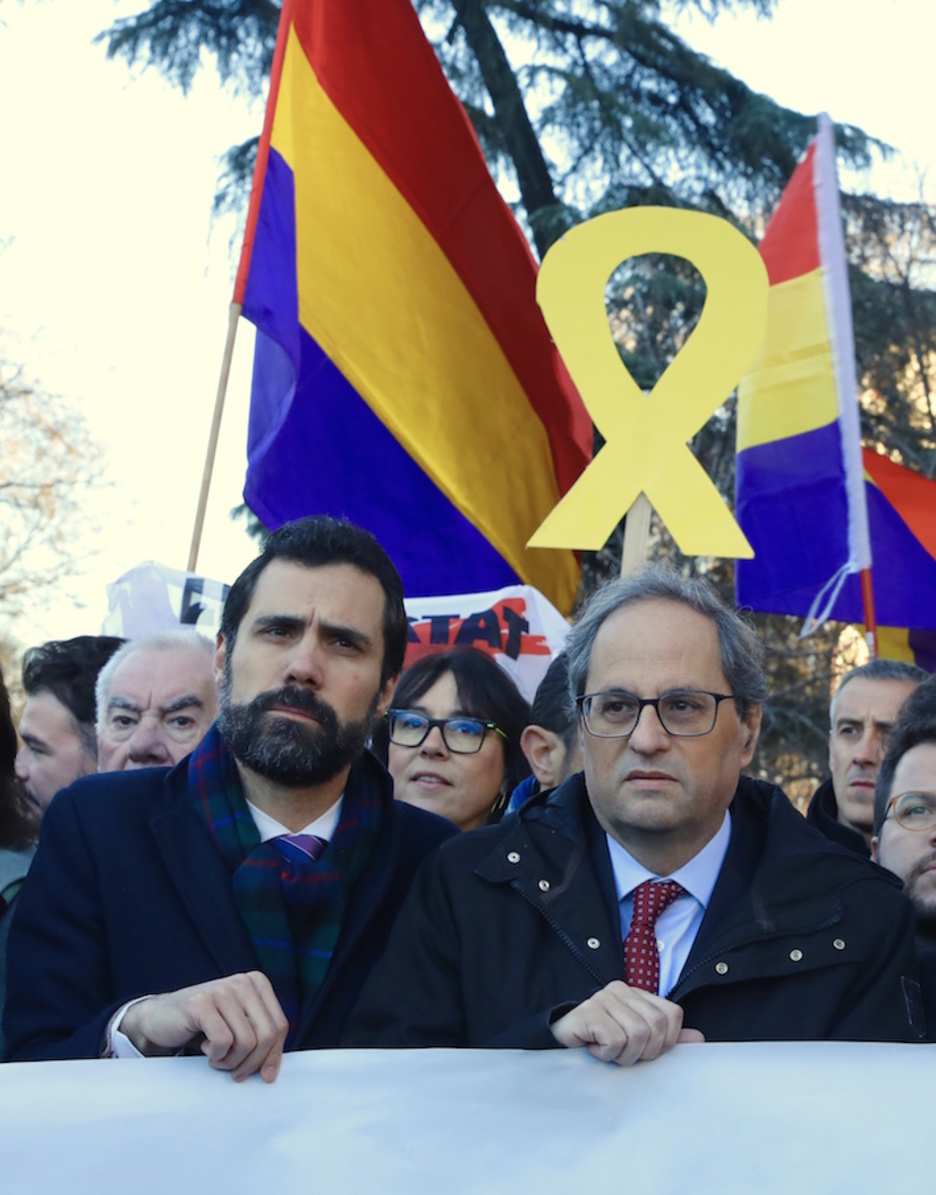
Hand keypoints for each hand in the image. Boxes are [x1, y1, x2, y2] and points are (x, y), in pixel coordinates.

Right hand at [120, 972, 288, 1081]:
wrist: (160, 1019)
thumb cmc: (203, 1027)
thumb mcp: (238, 1028)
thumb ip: (258, 1039)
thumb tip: (272, 1073)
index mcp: (257, 984)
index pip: (280, 1025)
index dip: (273, 1055)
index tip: (263, 1075)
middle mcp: (243, 982)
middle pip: (267, 1034)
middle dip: (252, 1063)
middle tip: (235, 1072)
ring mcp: (222, 990)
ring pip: (247, 1042)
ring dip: (231, 1062)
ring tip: (217, 1058)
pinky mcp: (202, 1003)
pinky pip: (223, 1041)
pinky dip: (215, 1055)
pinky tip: (205, 1047)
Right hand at [550, 980, 703, 1065]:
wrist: (558, 1042)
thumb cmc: (599, 1042)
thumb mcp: (637, 1041)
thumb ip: (666, 1039)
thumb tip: (699, 1039)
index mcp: (637, 994)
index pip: (672, 1015)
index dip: (664, 1042)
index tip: (643, 1051)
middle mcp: (621, 990)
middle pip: (657, 1027)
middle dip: (643, 1052)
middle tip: (622, 1053)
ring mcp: (603, 998)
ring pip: (638, 1035)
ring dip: (623, 1055)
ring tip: (606, 1051)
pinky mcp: (588, 1011)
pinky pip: (615, 1040)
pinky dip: (607, 1053)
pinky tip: (593, 1047)